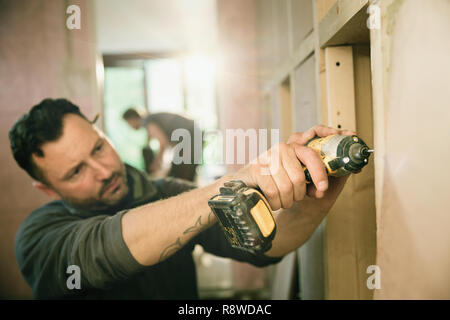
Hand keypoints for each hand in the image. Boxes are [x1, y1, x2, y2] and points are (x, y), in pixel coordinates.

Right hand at [232, 125, 355, 210]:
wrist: (247, 188)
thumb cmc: (279, 182)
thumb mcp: (302, 176)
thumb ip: (324, 172)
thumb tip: (350, 170)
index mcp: (297, 146)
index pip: (312, 155)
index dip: (320, 171)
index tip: (323, 187)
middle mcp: (283, 148)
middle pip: (300, 178)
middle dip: (300, 194)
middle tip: (296, 197)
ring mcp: (268, 157)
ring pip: (287, 187)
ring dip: (287, 201)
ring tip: (283, 199)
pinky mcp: (256, 169)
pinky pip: (274, 192)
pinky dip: (275, 203)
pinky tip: (272, 200)